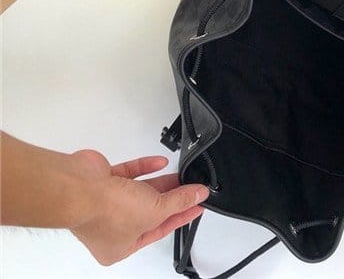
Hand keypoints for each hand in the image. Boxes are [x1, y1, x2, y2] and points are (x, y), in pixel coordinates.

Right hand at [69, 150, 208, 265]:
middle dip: (171, 198)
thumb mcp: (155, 211)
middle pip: (149, 211)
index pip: (160, 230)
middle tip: (190, 189)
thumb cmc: (106, 212)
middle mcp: (110, 227)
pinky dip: (144, 167)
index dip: (181, 216)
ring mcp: (105, 203)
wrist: (79, 187)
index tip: (196, 207)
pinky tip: (160, 162)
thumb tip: (198, 196)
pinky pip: (129, 173)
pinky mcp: (102, 181)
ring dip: (160, 182)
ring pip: (139, 192)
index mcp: (121, 246)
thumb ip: (180, 202)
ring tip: (180, 175)